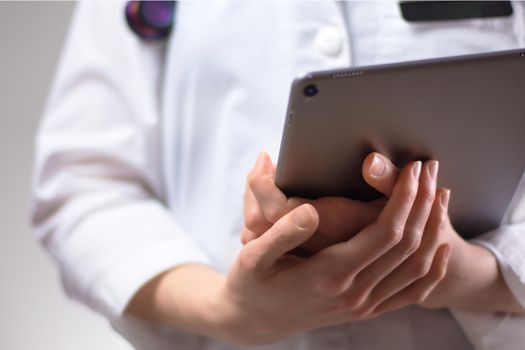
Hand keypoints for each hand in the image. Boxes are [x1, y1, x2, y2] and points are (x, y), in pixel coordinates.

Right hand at [214, 161, 450, 344]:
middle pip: (407, 245)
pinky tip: (441, 246)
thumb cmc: (250, 283)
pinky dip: (433, 268)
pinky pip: (412, 293)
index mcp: (329, 275)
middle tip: (429, 169)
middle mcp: (354, 293)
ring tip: (439, 194)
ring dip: (433, 228)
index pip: (384, 233)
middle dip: (423, 202)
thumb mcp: (253, 256)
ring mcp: (363, 304)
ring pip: (416, 266)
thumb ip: (282, 234)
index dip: (403, 198)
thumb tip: (311, 210)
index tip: (412, 169)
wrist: (253, 320)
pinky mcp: (365, 309)